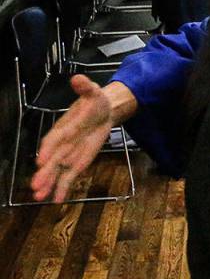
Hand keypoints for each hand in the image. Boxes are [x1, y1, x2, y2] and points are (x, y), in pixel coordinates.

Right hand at [31, 77, 122, 202]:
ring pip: (57, 170)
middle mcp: (63, 143)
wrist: (105, 111)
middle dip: (44, 172)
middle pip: (52, 159)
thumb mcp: (93, 93)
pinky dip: (63, 187)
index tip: (41, 160)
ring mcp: (69, 154)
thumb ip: (85, 88)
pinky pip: (69, 176)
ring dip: (49, 183)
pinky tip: (56, 200)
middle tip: (35, 185)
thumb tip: (78, 78)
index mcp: (64, 126)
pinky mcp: (78, 161)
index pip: (54, 139)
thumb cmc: (95, 102)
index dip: (48, 149)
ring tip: (39, 196)